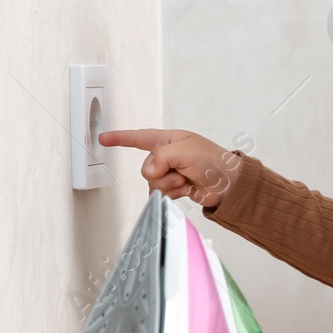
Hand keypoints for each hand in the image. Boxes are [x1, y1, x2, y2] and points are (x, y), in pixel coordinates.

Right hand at [97, 128, 241, 207]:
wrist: (228, 184)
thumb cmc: (213, 160)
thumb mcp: (186, 150)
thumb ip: (161, 157)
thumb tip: (149, 172)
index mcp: (167, 140)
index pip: (138, 138)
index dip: (120, 138)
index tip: (103, 138)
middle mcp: (166, 157)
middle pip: (146, 168)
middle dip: (162, 173)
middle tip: (181, 171)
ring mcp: (169, 174)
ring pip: (152, 183)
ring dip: (171, 185)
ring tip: (187, 180)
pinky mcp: (174, 189)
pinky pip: (160, 195)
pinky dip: (174, 194)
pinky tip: (187, 189)